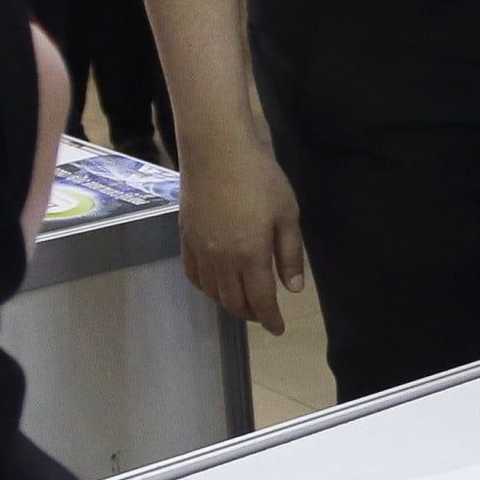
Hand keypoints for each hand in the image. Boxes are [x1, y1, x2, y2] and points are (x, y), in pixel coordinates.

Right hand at [180, 145, 305, 333]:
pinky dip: (206, 288)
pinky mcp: (185, 238)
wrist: (216, 150)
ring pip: (212, 292)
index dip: (270, 319)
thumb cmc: (259, 178)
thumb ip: (289, 254)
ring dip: (228, 303)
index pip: (260, 300)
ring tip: (243, 303)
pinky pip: (194, 275)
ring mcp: (200, 250)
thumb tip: (293, 288)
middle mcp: (221, 260)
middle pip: (234, 301)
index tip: (278, 329)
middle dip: (250, 314)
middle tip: (263, 315)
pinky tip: (215, 285)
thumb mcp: (287, 214)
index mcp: (250, 255)